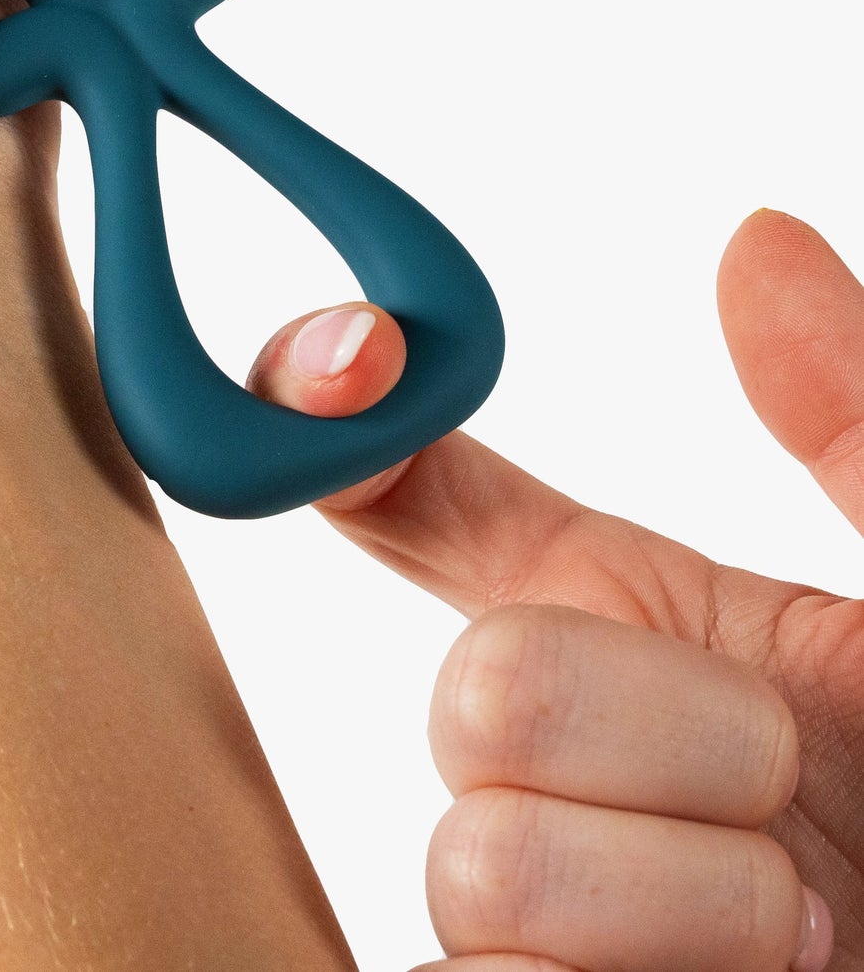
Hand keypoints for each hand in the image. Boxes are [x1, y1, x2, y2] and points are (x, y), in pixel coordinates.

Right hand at [250, 211, 857, 971]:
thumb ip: (857, 414)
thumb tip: (753, 236)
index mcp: (625, 616)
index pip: (407, 490)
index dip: (327, 402)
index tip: (358, 352)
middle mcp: (560, 747)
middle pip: (474, 685)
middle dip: (670, 732)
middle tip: (805, 777)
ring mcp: (540, 903)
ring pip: (484, 854)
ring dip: (694, 893)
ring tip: (808, 926)